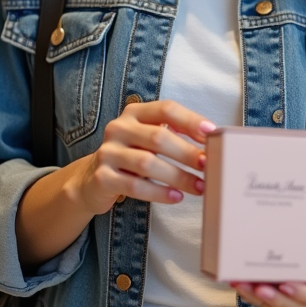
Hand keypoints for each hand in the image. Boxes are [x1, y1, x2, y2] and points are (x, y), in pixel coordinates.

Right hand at [69, 99, 214, 214]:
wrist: (92, 181)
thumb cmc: (132, 157)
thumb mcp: (148, 139)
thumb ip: (173, 134)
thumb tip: (211, 141)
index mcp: (134, 113)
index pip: (166, 109)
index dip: (191, 120)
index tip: (212, 134)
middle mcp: (118, 128)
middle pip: (158, 137)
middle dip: (187, 152)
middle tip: (209, 165)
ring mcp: (108, 153)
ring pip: (148, 163)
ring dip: (178, 176)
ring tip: (199, 187)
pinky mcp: (103, 178)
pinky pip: (136, 186)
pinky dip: (160, 193)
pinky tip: (177, 197)